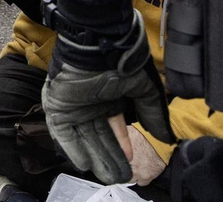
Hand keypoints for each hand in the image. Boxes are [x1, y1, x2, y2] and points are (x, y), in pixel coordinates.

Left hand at [41, 11, 173, 183]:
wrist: (97, 46)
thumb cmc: (119, 62)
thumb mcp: (142, 88)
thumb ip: (151, 112)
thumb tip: (164, 136)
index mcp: (107, 98)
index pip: (114, 128)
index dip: (122, 146)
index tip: (131, 163)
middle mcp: (89, 104)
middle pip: (99, 137)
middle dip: (109, 157)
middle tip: (119, 175)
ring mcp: (73, 105)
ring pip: (82, 137)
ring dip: (93, 156)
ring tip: (106, 175)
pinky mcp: (58, 105)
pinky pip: (62, 131)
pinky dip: (71, 147)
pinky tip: (83, 163)